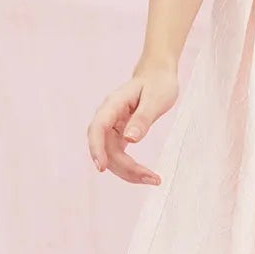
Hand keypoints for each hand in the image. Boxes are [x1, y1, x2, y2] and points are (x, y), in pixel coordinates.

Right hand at [86, 62, 179, 183]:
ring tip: (153, 179)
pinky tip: (145, 175)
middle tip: (150, 178)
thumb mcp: (156, 99)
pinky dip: (130, 167)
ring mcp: (112, 126)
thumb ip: (142, 119)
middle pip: (106, 147)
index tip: (101, 167)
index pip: (98, 128)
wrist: (158, 74)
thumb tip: (130, 139)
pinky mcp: (119, 134)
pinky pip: (118, 154)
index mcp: (113, 104)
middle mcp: (108, 116)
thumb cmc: (158, 83)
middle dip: (124, 167)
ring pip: (111, 155)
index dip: (96, 148)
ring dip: (128, 170)